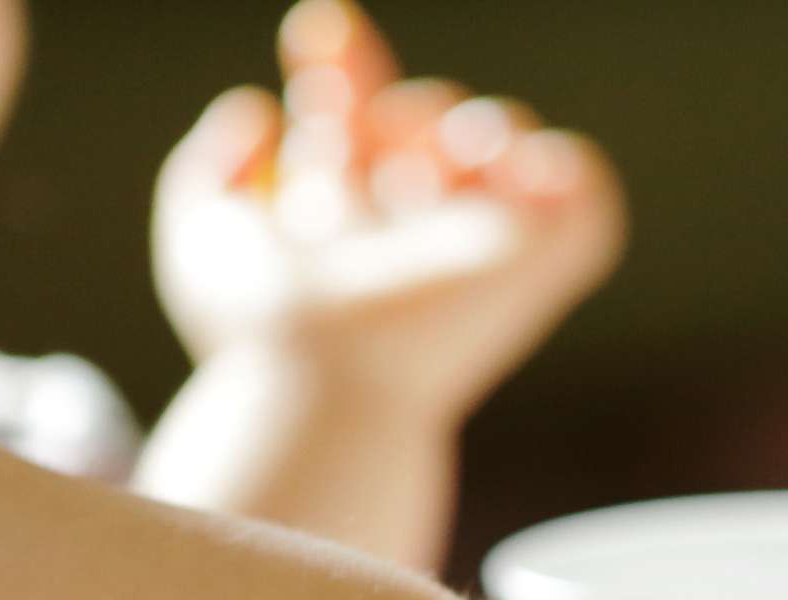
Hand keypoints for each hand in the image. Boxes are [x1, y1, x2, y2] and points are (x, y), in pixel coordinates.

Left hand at [154, 0, 625, 420]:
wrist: (326, 376)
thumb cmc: (261, 327)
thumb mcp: (200, 239)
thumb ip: (205, 168)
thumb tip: (260, 109)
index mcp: (340, 225)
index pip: (351, 124)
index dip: (342, 66)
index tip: (315, 30)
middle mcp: (413, 236)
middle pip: (421, 123)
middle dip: (401, 105)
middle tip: (372, 125)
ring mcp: (479, 253)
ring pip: (497, 143)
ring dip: (471, 121)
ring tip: (438, 151)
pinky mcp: (540, 268)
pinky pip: (587, 196)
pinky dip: (563, 164)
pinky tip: (502, 163)